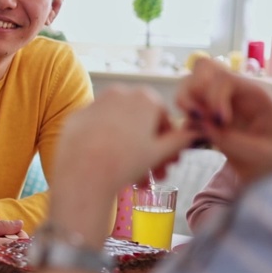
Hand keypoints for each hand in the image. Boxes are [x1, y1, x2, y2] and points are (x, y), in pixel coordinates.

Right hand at [0, 219, 24, 272]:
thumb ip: (1, 226)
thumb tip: (21, 224)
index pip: (23, 243)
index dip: (22, 236)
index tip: (14, 232)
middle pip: (22, 256)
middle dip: (19, 247)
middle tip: (7, 239)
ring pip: (14, 265)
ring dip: (12, 256)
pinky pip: (5, 272)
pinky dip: (4, 264)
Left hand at [49, 86, 194, 240]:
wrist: (83, 173)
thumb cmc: (126, 162)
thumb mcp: (160, 152)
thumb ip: (180, 140)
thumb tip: (195, 133)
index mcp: (144, 97)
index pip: (163, 118)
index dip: (168, 142)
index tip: (169, 161)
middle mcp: (119, 93)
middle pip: (140, 124)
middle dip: (149, 151)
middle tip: (155, 175)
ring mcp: (95, 103)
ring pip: (119, 128)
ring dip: (130, 151)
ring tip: (134, 179)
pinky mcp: (77, 117)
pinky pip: (97, 131)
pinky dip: (106, 145)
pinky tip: (109, 166)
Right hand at [176, 58, 271, 184]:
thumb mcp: (262, 152)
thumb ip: (230, 139)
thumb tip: (200, 125)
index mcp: (254, 94)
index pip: (223, 77)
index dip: (214, 96)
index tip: (220, 121)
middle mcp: (235, 94)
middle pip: (202, 71)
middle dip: (192, 92)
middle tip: (196, 117)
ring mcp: (221, 106)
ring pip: (190, 87)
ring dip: (186, 105)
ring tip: (195, 131)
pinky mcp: (211, 121)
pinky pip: (188, 114)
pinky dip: (185, 125)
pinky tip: (196, 143)